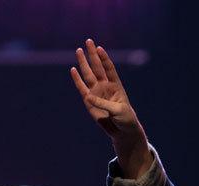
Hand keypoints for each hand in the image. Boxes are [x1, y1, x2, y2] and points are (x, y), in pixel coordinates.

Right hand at [70, 38, 150, 177]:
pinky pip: (82, 89)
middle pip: (98, 67)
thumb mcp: (118, 111)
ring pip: (88, 75)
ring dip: (84, 63)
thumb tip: (88, 97)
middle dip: (93, 54)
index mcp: (116, 85)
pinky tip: (73, 69)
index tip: (99, 48)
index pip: (109, 68)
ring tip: (79, 50)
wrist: (122, 130)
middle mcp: (106, 86)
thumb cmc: (125, 119)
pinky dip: (77, 80)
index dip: (104, 58)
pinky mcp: (89, 102)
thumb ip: (104, 104)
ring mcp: (97, 92)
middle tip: (88, 41)